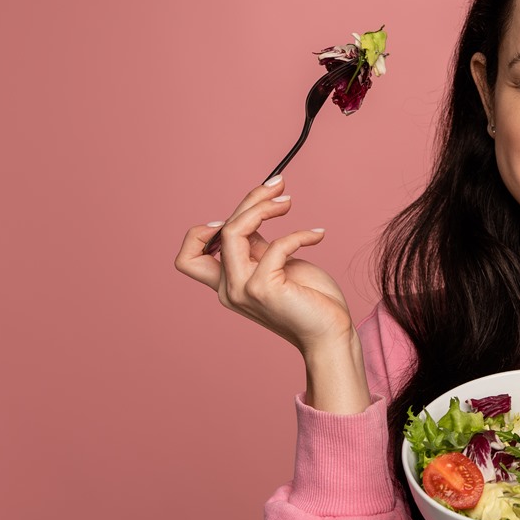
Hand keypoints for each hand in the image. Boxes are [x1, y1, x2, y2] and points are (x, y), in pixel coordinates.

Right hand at [174, 176, 367, 411]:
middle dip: (249, 200)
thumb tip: (251, 213)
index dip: (205, 229)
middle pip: (218, 230)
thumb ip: (257, 247)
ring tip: (288, 201)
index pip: (188, 256)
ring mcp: (243, 290)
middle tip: (278, 186)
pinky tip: (318, 235)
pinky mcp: (263, 289)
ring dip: (263, 207)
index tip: (243, 211)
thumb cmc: (310, 299)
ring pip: (234, 231)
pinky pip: (277, 245)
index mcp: (227, 283)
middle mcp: (228, 288)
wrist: (331, 333)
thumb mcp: (277, 265)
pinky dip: (299, 233)